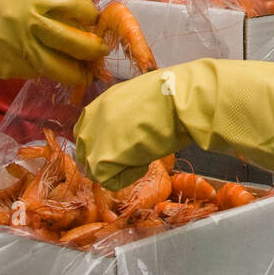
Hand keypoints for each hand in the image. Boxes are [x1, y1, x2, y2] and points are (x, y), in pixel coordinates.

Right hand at [0, 0, 107, 85]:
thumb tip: (94, 11)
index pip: (80, 8)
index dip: (92, 15)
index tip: (95, 20)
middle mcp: (29, 22)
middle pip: (75, 44)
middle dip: (95, 50)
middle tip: (102, 51)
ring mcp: (18, 48)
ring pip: (59, 69)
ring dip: (78, 72)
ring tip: (86, 71)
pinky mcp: (7, 66)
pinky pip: (36, 73)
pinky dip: (47, 71)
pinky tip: (49, 64)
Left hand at [74, 58, 273, 189]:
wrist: (187, 99)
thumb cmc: (179, 95)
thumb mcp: (150, 95)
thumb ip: (135, 109)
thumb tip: (145, 119)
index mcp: (106, 99)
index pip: (88, 128)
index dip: (104, 141)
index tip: (123, 147)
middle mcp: (94, 116)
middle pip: (86, 150)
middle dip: (106, 157)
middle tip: (133, 159)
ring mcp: (96, 137)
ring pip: (96, 166)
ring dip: (117, 167)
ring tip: (142, 159)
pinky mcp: (103, 158)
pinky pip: (109, 179)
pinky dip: (126, 177)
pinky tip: (145, 164)